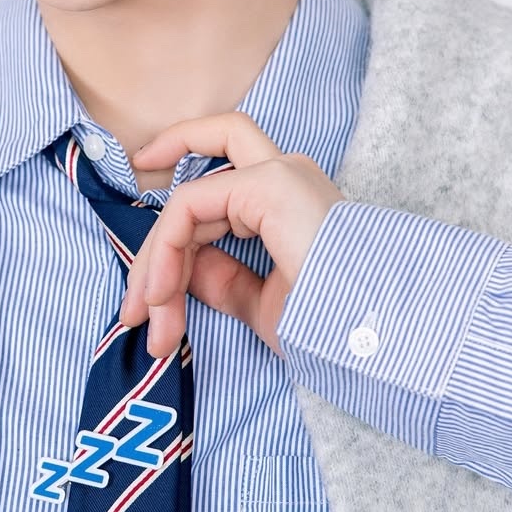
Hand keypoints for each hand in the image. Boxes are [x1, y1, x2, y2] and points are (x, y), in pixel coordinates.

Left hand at [121, 111, 345, 358]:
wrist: (377, 337)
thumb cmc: (337, 327)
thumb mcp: (265, 303)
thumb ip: (223, 279)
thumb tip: (180, 268)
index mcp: (291, 199)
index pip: (216, 188)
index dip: (174, 228)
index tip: (143, 268)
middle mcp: (286, 174)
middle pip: (197, 184)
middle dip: (157, 247)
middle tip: (134, 310)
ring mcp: (278, 174)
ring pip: (188, 200)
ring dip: (157, 260)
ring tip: (147, 318)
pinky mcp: (269, 185)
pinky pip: (190, 207)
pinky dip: (166, 249)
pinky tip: (160, 294)